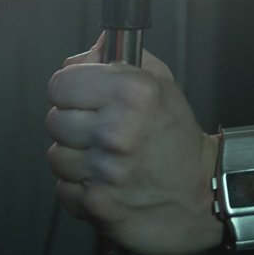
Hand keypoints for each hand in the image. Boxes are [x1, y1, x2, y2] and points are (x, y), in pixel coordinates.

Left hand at [46, 43, 222, 254]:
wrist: (198, 197)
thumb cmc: (178, 142)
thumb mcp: (163, 86)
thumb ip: (123, 60)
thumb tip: (91, 51)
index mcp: (132, 94)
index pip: (61, 83)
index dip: (71, 88)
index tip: (81, 95)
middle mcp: (116, 131)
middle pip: (55, 119)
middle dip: (74, 123)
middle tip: (100, 129)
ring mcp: (104, 171)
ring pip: (56, 155)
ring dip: (76, 157)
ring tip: (104, 158)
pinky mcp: (96, 203)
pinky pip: (63, 188)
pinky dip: (79, 187)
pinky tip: (104, 181)